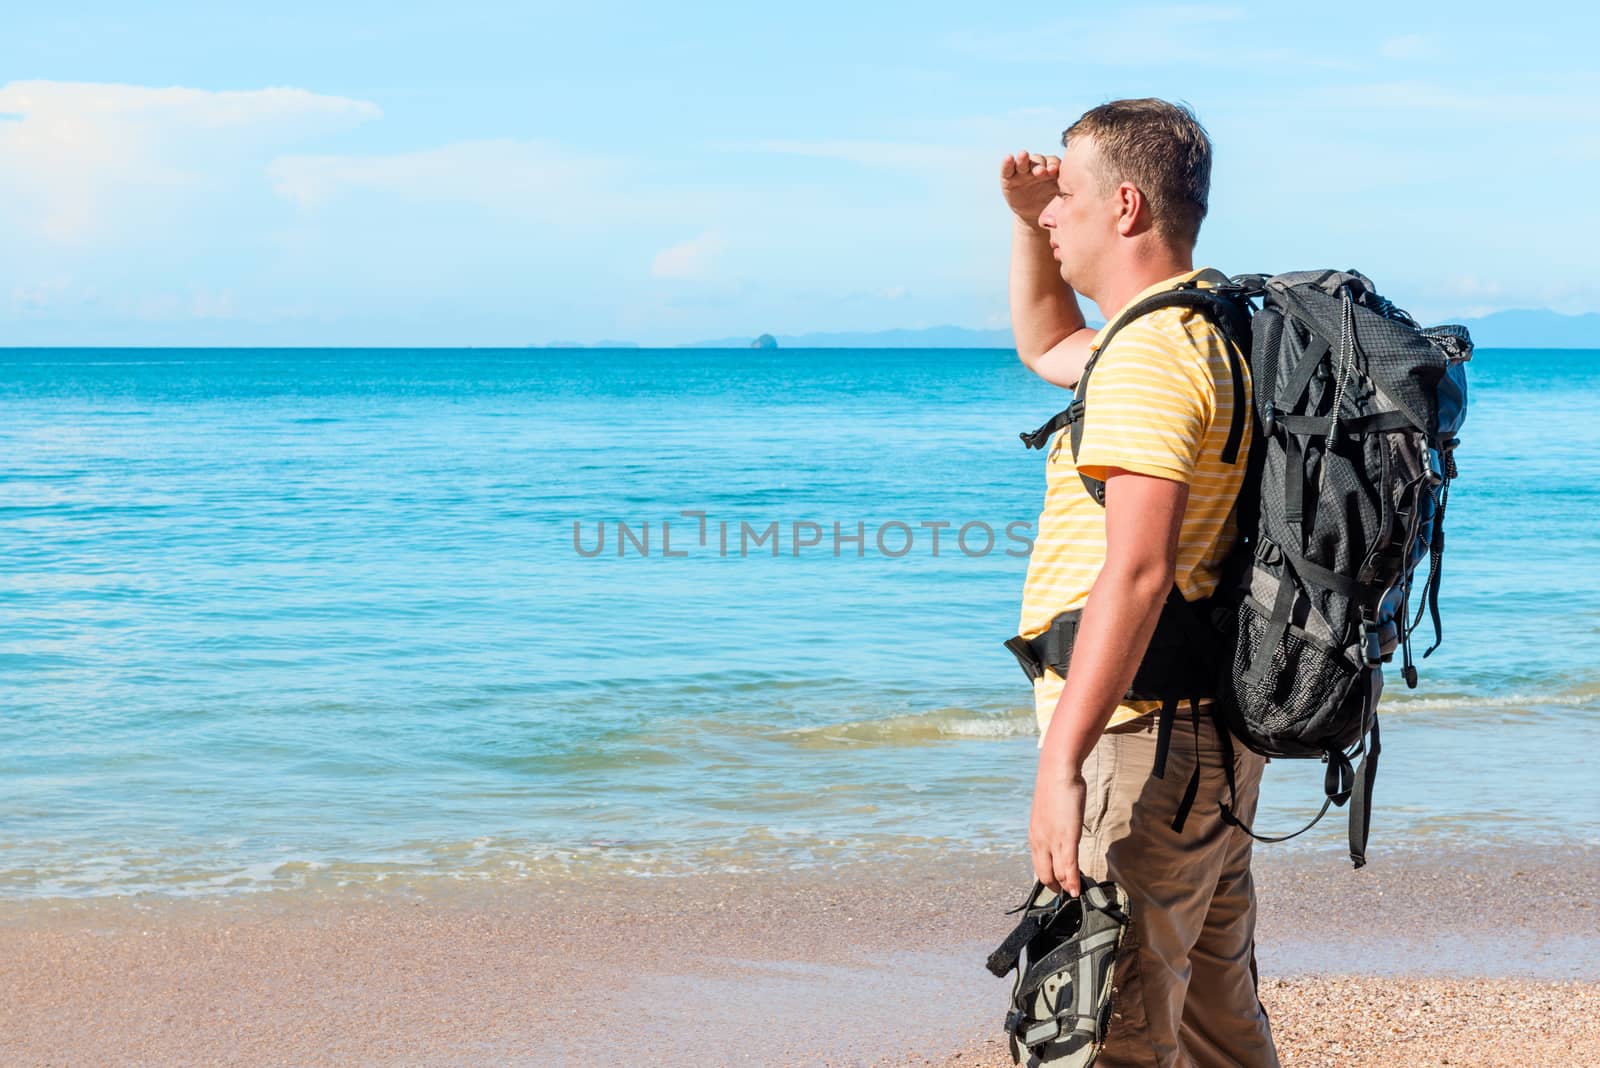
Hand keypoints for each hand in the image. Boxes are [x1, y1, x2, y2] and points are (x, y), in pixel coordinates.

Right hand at [1000, 150, 1059, 227]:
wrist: (1034, 215)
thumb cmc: (1050, 204)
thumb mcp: (1060, 202)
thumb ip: (1066, 198)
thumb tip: (1078, 202)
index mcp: (1052, 171)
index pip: (1053, 164)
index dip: (1053, 165)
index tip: (1054, 171)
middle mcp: (1037, 168)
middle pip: (1039, 161)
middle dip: (1039, 165)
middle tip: (1041, 171)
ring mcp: (1022, 172)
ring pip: (1023, 162)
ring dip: (1023, 158)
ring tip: (1023, 155)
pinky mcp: (1009, 178)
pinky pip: (1008, 169)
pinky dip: (1007, 163)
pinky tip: (1008, 158)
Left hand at [1030, 758, 1086, 895]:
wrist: (1058, 772)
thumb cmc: (1056, 790)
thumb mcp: (1048, 814)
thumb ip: (1050, 828)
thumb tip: (1057, 836)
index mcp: (1034, 837)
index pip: (1038, 866)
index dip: (1047, 880)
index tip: (1057, 887)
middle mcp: (1039, 842)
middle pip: (1045, 874)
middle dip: (1055, 887)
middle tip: (1066, 895)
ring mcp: (1052, 841)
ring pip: (1058, 872)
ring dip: (1066, 886)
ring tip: (1073, 895)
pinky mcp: (1067, 837)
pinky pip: (1069, 865)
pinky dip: (1073, 880)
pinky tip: (1077, 890)